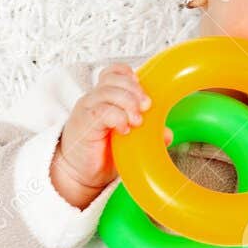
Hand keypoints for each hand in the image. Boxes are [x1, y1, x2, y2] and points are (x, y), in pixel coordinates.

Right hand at [51, 63, 172, 207]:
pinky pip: (101, 111)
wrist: (79, 175)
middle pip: (113, 77)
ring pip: (108, 91)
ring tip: (136, 121)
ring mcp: (88, 109)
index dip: (130, 77)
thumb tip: (168, 134)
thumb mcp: (129, 142)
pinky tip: (123, 130)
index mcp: (105, 97)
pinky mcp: (84, 122)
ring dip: (128, 103)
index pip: (114, 72)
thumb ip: (147, 134)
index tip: (143, 94)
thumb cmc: (101, 156)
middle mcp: (95, 99)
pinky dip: (117, 117)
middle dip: (135, 90)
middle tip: (146, 107)